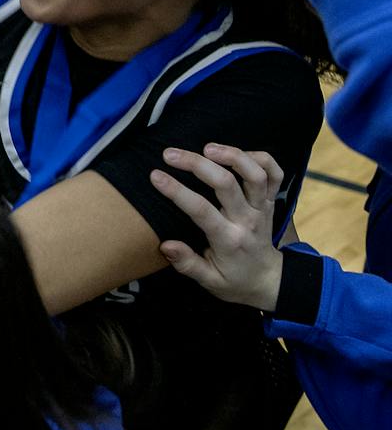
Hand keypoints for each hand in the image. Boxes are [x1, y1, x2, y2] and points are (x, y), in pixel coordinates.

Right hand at [149, 143, 286, 311]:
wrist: (270, 281)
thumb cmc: (234, 281)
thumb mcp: (209, 282)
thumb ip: (187, 264)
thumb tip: (165, 244)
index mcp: (228, 240)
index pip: (201, 210)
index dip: (176, 190)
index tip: (155, 175)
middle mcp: (247, 220)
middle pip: (226, 183)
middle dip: (196, 163)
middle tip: (170, 154)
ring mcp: (262, 208)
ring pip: (255, 174)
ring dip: (232, 155)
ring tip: (206, 147)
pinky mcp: (271, 201)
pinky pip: (274, 174)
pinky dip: (261, 157)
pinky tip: (238, 152)